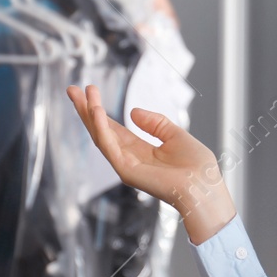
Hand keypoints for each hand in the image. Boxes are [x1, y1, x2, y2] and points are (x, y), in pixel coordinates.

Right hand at [66, 83, 236, 243]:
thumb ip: (155, 123)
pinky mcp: (126, 171)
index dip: (99, 111)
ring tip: (80, 94)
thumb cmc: (197, 167)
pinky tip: (96, 111)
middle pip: (101, 131)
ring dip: (89, 114)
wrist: (204, 187)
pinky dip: (101, 128)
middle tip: (72, 90)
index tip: (89, 91)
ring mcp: (125, 165)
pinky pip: (109, 146)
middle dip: (86, 111)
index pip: (113, 129)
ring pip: (100, 137)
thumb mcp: (175, 135)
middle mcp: (129, 158)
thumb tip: (132, 111)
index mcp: (140, 150)